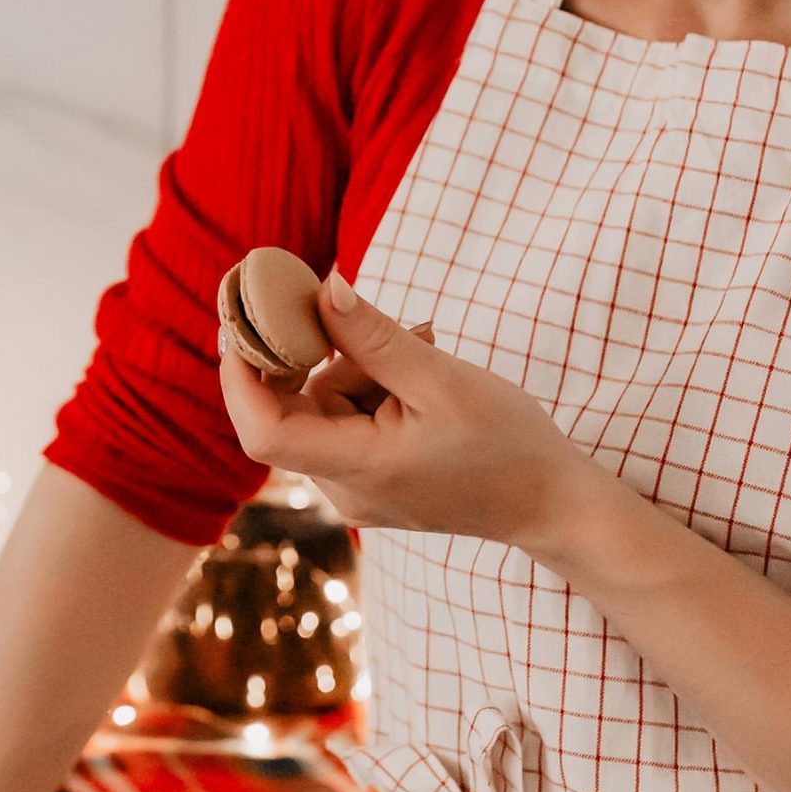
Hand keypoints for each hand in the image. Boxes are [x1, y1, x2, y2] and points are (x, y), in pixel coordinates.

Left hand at [218, 267, 582, 548]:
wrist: (551, 503)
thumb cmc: (507, 443)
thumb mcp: (442, 378)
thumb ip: (374, 337)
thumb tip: (322, 288)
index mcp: (359, 470)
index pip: (264, 432)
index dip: (240, 376)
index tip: (239, 320)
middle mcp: (346, 490)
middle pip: (296, 411)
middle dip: (325, 358)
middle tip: (365, 316)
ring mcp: (358, 491)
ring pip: (327, 411)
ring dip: (360, 369)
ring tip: (424, 345)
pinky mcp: (373, 483)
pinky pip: (350, 424)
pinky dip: (374, 390)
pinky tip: (419, 374)